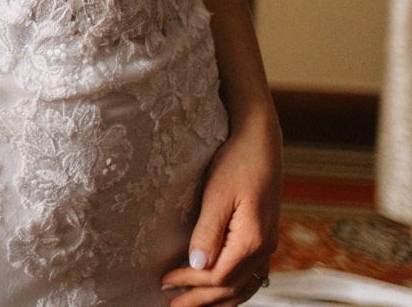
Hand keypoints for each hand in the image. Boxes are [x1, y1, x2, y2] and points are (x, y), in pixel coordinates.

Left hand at [159, 113, 280, 306]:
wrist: (261, 140)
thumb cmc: (236, 161)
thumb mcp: (217, 193)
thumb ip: (208, 232)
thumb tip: (198, 266)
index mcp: (252, 240)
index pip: (218, 276)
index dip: (190, 283)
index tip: (164, 283)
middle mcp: (264, 248)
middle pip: (231, 287)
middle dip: (201, 299)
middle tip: (172, 306)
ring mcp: (267, 244)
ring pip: (244, 286)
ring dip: (218, 299)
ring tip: (193, 305)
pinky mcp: (264, 236)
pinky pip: (252, 275)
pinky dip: (235, 288)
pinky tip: (222, 291)